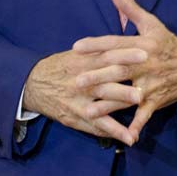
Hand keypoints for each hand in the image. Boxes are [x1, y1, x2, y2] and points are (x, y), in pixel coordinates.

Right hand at [23, 47, 145, 144]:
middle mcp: (81, 82)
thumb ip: (100, 49)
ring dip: (120, 107)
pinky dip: (113, 132)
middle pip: (105, 83)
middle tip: (144, 90)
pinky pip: (96, 126)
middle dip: (124, 88)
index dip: (126, 55)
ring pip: (102, 106)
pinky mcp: (75, 117)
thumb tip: (125, 37)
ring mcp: (78, 101)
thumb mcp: (77, 54)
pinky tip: (129, 138)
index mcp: (83, 62)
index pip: (107, 57)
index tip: (145, 54)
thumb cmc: (62, 66)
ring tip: (140, 108)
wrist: (31, 84)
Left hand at [72, 0, 176, 143]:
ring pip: (127, 95)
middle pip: (119, 70)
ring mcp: (152, 84)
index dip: (97, 44)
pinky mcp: (157, 100)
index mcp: (143, 45)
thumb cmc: (169, 45)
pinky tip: (125, 135)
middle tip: (77, 81)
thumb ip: (131, 8)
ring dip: (108, 105)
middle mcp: (146, 64)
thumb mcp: (153, 24)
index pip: (116, 43)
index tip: (76, 47)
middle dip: (97, 76)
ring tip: (88, 111)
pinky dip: (137, 125)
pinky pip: (145, 114)